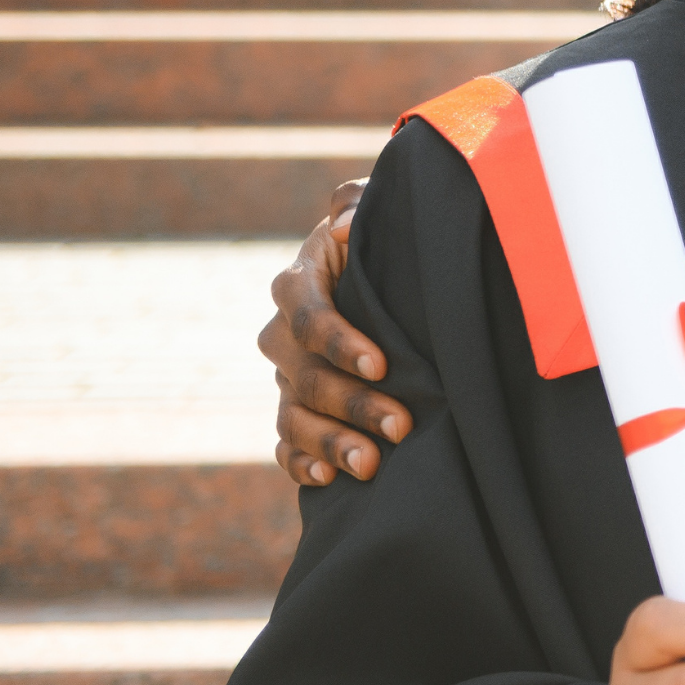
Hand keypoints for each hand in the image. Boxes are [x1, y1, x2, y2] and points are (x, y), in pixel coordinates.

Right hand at [265, 179, 408, 485]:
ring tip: (370, 466)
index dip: (339, 341)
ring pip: (292, 416)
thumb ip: (359, 205)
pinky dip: (302, 464)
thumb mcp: (379, 215)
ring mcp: (286, 378)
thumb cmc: (386, 246)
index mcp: (300, 283)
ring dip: (329, 442)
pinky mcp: (296, 412)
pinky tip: (330, 479)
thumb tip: (345, 224)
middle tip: (401, 426)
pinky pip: (284, 446)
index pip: (306, 314)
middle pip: (302, 374)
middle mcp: (283, 334)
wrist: (389, 285)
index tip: (382, 364)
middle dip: (351, 403)